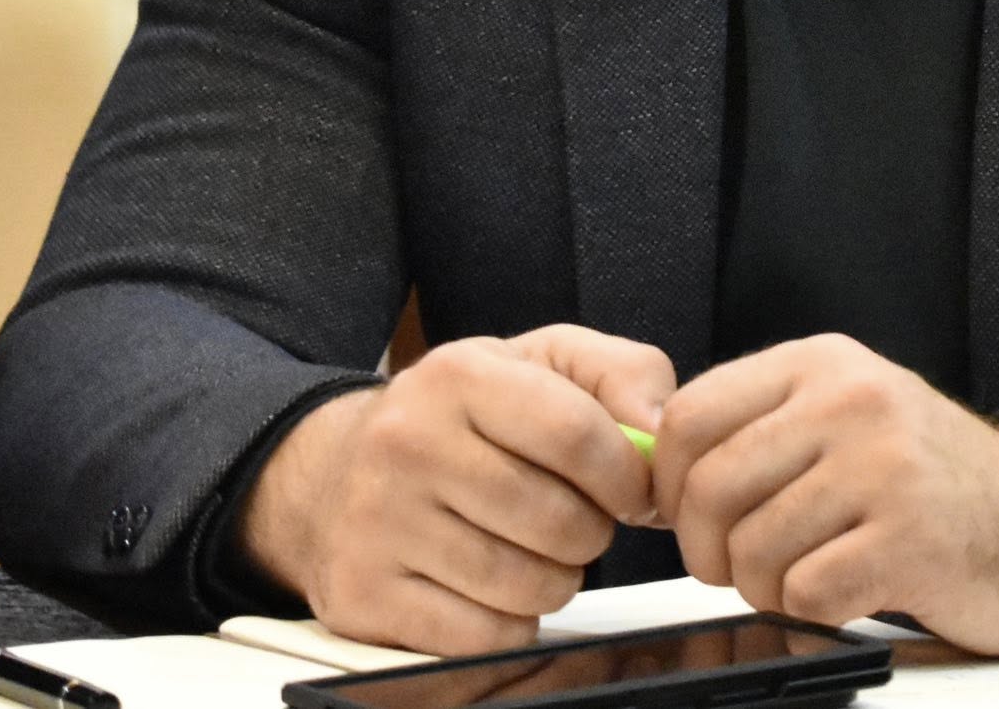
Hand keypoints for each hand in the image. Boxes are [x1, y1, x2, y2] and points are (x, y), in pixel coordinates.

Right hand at [237, 325, 674, 653]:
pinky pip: (483, 636)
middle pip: (558, 520)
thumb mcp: (543, 362)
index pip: (576, 433)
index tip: (634, 490)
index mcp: (459, 375)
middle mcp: (407, 443)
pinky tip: (493, 584)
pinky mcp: (362, 595)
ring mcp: (378, 523)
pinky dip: (510, 622)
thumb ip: (622, 374)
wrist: (337, 469)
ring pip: (526, 585)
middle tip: (575, 519)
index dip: (627, 474)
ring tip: (534, 548)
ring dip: (556, 579)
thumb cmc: (465, 416)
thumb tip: (662, 433)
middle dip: (592, 531)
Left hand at [651, 334, 998, 653]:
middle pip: (710, 489)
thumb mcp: (844, 412)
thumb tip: (654, 466)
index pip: (691, 416)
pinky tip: (846, 590)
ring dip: (764, 587)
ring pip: (752, 551)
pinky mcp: (910, 540)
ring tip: (805, 574)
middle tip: (737, 565)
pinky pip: (806, 594)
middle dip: (707, 550)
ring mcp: (883, 467)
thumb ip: (761, 423)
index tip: (687, 514)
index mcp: (822, 363)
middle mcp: (851, 402)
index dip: (670, 483)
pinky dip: (811, 611)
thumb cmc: (925, 476)